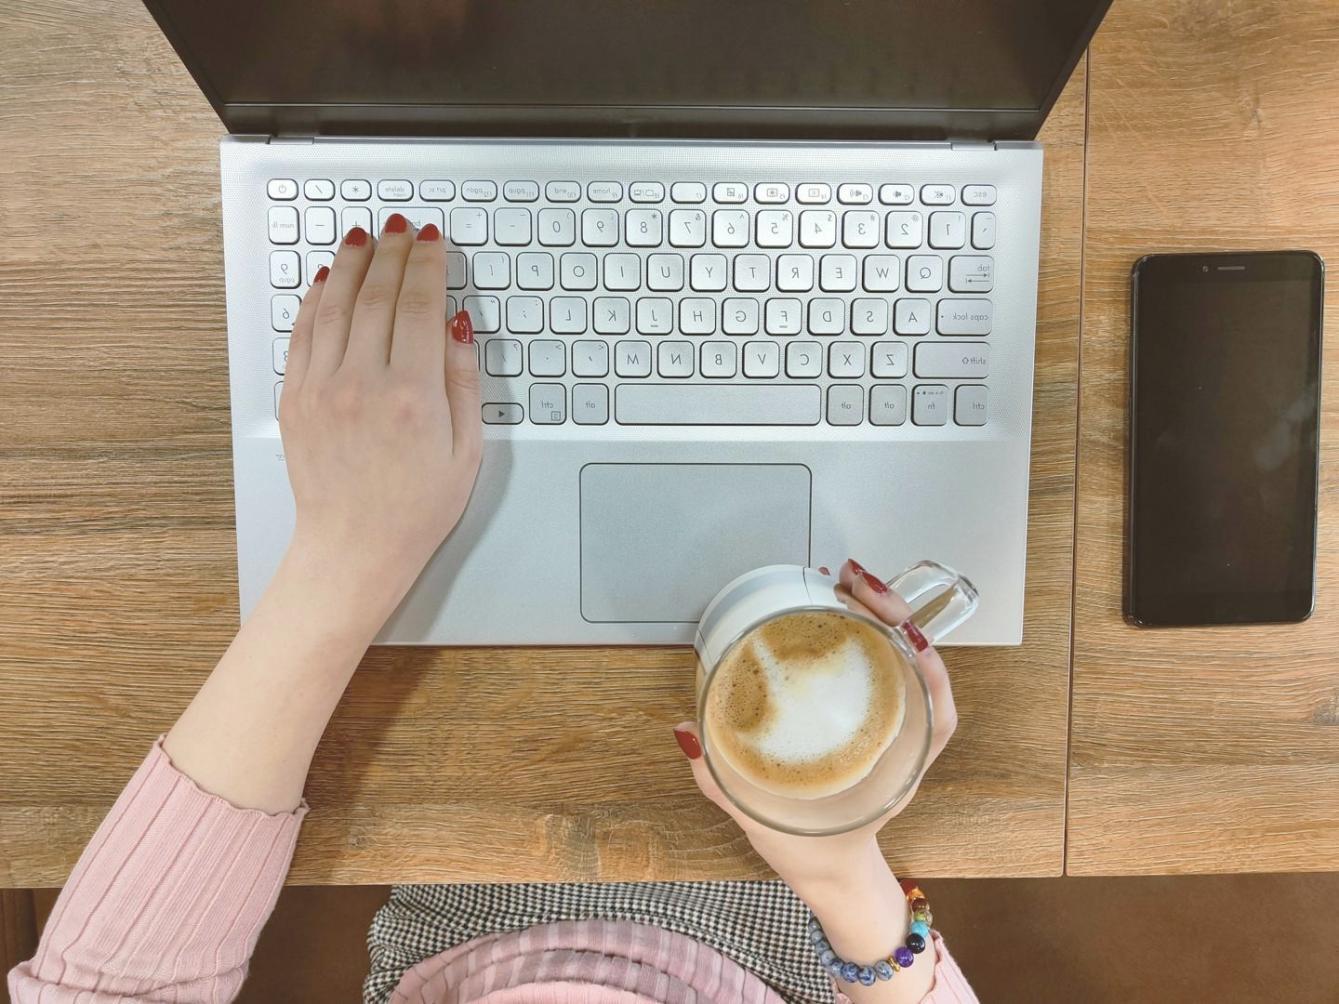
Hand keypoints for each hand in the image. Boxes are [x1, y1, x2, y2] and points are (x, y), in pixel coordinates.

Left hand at [278, 216, 481, 611]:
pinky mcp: (297, 399)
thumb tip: (458, 327)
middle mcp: (364, 383)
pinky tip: (327, 279)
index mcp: (414, 395)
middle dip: (393, 253)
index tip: (433, 241)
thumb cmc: (416, 507)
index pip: (421, 305)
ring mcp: (324, 388)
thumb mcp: (466, 449)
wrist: (355, 546)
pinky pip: (304, 333)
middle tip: (403, 228)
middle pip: (378, 295)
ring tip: (364, 237)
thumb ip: (464, 382)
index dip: (428, 264)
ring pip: (336, 304)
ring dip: (352, 264)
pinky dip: (316, 299)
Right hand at [676, 557, 957, 898]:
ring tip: (847, 582)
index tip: (906, 633)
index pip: (935, 716)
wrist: (828, 874)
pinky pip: (878, 671)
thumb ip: (721, 780)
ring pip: (900, 662)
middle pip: (917, 669)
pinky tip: (844, 610)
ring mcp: (889, 728)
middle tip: (854, 581)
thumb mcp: (763, 820)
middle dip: (893, 616)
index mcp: (892, 772)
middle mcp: (900, 742)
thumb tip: (690, 730)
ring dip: (881, 617)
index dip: (929, 670)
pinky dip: (866, 635)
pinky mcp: (868, 719)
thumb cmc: (809, 849)